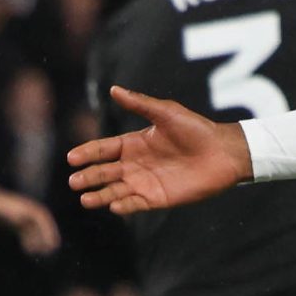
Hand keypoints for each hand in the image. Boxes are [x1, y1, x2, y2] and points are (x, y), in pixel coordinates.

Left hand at [0, 186, 59, 253]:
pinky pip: (26, 233)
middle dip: (47, 237)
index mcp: (27, 208)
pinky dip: (29, 241)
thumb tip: (21, 220)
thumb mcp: (2, 211)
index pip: (43, 219)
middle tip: (49, 250)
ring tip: (38, 253)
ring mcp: (20, 217)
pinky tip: (28, 250)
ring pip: (34, 230)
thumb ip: (12, 215)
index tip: (52, 243)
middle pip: (41, 225)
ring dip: (38, 241)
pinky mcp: (14, 222)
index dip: (49, 231)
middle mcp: (26, 211)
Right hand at [67, 88, 252, 213]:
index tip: (72, 158)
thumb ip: (140, 104)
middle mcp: (135, 164)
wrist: (223, 152)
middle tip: (74, 181)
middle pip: (105, 172)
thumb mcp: (166, 113)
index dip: (87, 153)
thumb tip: (113, 89)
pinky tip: (114, 206)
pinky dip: (124, 206)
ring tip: (85, 199)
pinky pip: (136, 204)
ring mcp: (145, 182)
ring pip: (115, 191)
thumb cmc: (196, 129)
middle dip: (88, 177)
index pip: (104, 150)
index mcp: (134, 143)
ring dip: (100, 195)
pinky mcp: (158, 198)